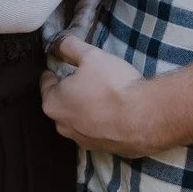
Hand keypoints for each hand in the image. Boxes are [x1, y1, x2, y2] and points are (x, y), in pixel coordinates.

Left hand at [39, 36, 165, 155]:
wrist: (145, 118)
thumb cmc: (112, 85)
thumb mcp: (90, 56)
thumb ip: (69, 46)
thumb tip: (58, 42)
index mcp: (53, 104)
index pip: (47, 82)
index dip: (55, 70)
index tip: (65, 64)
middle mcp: (62, 126)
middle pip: (61, 101)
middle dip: (71, 89)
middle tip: (88, 77)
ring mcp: (82, 141)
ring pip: (78, 117)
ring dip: (86, 106)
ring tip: (104, 93)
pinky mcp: (102, 149)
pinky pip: (95, 130)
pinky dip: (101, 120)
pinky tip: (115, 110)